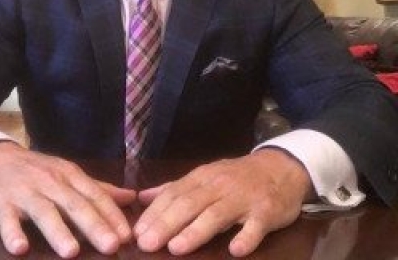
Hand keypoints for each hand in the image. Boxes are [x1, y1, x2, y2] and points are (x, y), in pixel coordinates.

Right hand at [0, 141, 135, 257]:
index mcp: (69, 175)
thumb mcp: (68, 174)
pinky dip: (13, 233)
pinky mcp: (1, 204)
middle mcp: (50, 182)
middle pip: (74, 204)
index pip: (95, 195)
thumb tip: (131, 197)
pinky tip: (20, 248)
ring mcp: (25, 192)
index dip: (111, 215)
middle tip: (111, 246)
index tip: (127, 235)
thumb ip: (98, 189)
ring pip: (44, 212)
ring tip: (71, 252)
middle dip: (94, 225)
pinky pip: (7, 220)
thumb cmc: (37, 171)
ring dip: (58, 231)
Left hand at [134, 149, 312, 256]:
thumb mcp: (205, 176)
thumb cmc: (237, 176)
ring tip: (176, 248)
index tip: (136, 231)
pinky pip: (256, 226)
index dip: (155, 213)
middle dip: (166, 223)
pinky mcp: (266, 211)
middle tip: (147, 243)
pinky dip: (246, 237)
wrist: (281, 167)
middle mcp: (219, 186)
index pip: (174, 194)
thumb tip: (143, 197)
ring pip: (217, 214)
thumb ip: (174, 187)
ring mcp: (243, 198)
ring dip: (196, 231)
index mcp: (202, 178)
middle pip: (190, 204)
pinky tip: (235, 250)